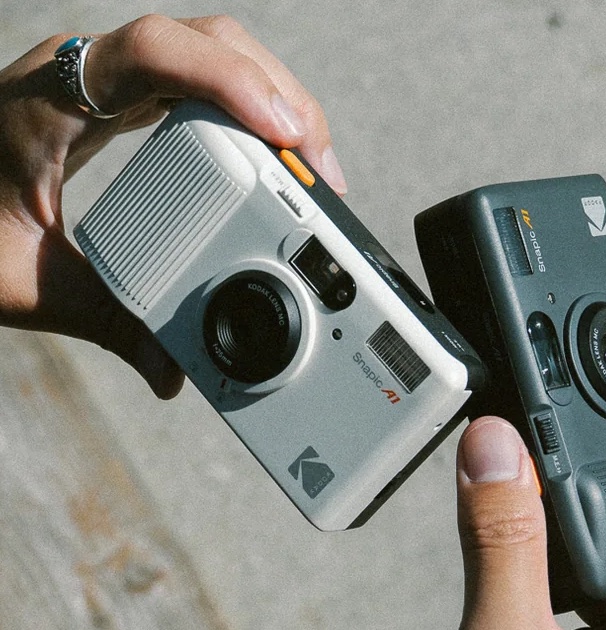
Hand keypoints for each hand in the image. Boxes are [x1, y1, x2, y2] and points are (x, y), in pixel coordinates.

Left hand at [0, 15, 346, 397]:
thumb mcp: (24, 280)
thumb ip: (104, 325)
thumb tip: (172, 374)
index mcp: (57, 97)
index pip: (157, 52)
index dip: (232, 83)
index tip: (288, 139)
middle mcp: (90, 72)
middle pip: (210, 42)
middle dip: (280, 97)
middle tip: (320, 171)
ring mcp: (112, 79)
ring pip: (215, 52)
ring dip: (274, 99)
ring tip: (311, 166)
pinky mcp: (128, 98)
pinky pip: (205, 80)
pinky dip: (251, 108)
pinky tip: (275, 151)